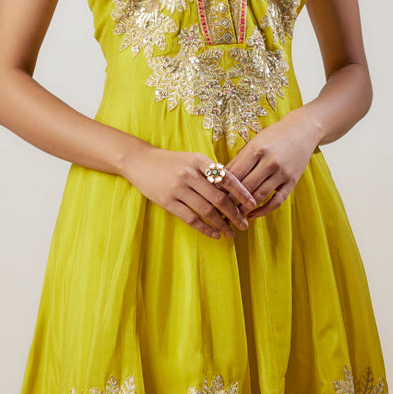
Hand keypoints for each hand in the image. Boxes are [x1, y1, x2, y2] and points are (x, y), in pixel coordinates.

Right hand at [121, 146, 258, 238]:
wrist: (140, 160)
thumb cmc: (170, 161)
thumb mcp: (191, 159)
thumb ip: (210, 170)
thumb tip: (234, 189)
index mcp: (199, 160)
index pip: (226, 178)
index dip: (241, 193)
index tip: (252, 204)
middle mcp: (190, 173)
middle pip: (219, 198)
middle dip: (234, 214)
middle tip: (244, 225)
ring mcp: (178, 188)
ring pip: (206, 211)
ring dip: (221, 224)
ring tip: (231, 233)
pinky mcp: (167, 201)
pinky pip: (191, 218)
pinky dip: (205, 228)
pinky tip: (214, 234)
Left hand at [223, 109, 319, 218]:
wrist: (302, 131)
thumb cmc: (273, 136)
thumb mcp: (254, 143)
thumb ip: (238, 160)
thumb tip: (220, 178)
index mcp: (257, 150)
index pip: (235, 174)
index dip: (222, 188)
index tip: (212, 197)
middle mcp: (270, 162)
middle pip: (246, 187)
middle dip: (231, 202)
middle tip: (219, 212)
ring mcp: (282, 173)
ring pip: (259, 196)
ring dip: (245, 209)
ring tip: (233, 216)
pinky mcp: (292, 182)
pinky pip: (277, 201)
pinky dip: (264, 211)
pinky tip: (253, 215)